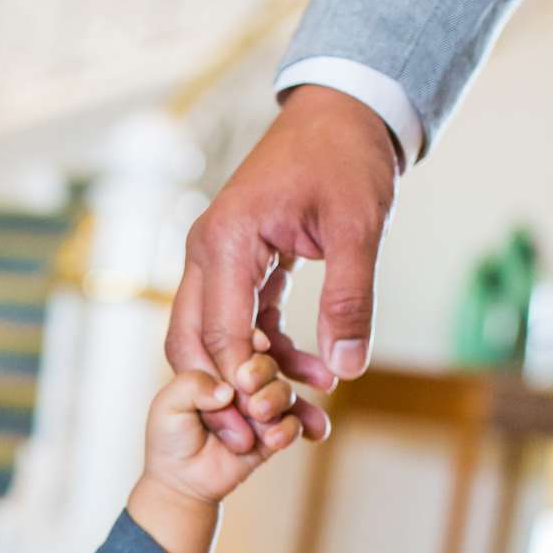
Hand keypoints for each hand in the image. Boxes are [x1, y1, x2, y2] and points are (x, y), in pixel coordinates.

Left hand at [147, 355, 301, 502]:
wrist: (182, 481)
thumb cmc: (169, 438)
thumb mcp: (167, 406)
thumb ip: (191, 386)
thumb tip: (227, 389)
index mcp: (217, 365)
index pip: (240, 343)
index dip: (250, 341)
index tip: (256, 344)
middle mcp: (243, 383)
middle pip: (266, 364)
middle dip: (262, 371)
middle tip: (247, 384)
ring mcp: (261, 406)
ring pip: (283, 391)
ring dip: (277, 398)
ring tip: (260, 414)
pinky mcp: (275, 432)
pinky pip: (294, 424)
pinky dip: (290, 429)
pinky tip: (273, 439)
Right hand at [166, 85, 399, 454]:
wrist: (344, 112)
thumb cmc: (346, 158)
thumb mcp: (358, 227)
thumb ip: (350, 297)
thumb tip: (347, 369)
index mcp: (226, 240)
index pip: (222, 331)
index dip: (244, 383)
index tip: (274, 421)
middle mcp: (206, 251)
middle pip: (193, 344)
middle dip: (226, 397)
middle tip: (263, 440)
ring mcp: (216, 258)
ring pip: (212, 338)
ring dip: (251, 379)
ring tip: (300, 416)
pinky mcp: (238, 263)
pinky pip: (241, 321)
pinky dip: (269, 352)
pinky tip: (313, 373)